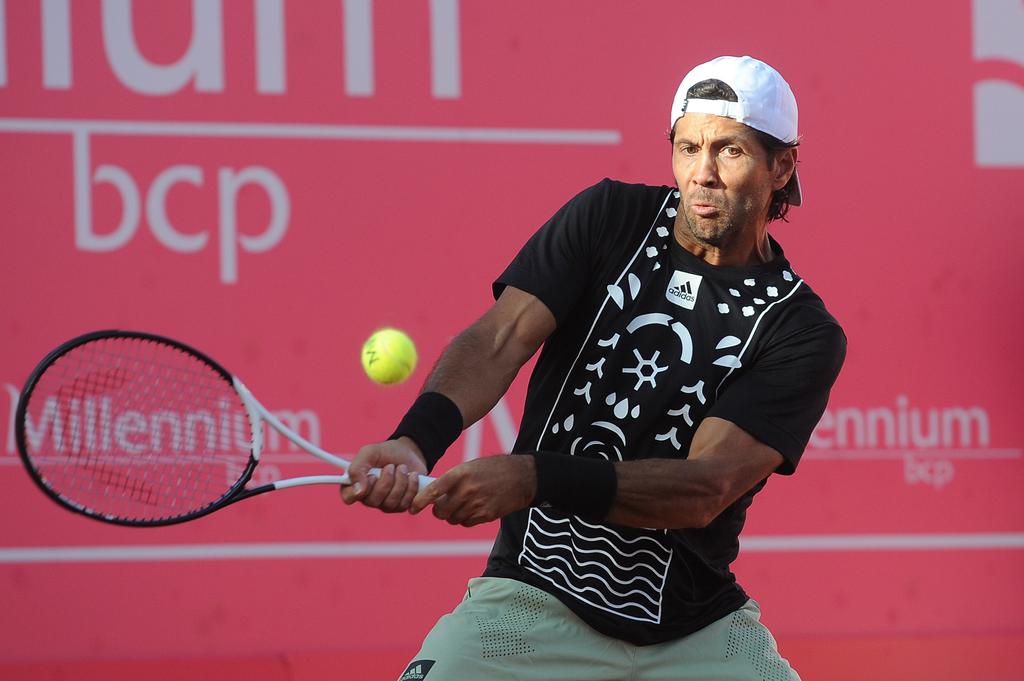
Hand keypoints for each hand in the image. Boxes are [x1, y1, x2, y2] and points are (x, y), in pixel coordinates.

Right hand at [339, 437, 427, 511]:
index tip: (371, 477)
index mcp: (355, 484)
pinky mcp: (400, 506)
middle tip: (390, 466)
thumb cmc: (386, 453)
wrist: (409, 453)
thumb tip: (358, 489)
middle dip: (386, 481)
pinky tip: (412, 476)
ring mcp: (384, 504)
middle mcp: (368, 497)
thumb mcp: (370, 452)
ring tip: (402, 468)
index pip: (348, 497)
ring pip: (390, 503)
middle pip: (372, 501)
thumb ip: (358, 467)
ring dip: (400, 481)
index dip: (357, 491)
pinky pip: (404, 504)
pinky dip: (411, 487)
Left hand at [410, 455, 535, 526]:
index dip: (420, 501)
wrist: (522, 477)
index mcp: (460, 474)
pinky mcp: (486, 515)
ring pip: (453, 519)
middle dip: (439, 510)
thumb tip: (435, 495)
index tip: (413, 508)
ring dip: (454, 515)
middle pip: (441, 511)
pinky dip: (466, 519)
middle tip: (443, 505)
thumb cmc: (494, 468)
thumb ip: (453, 480)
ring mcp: (477, 504)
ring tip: (463, 504)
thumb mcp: (471, 466)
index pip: (433, 491)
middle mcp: (467, 490)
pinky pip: (467, 523)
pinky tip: (474, 508)